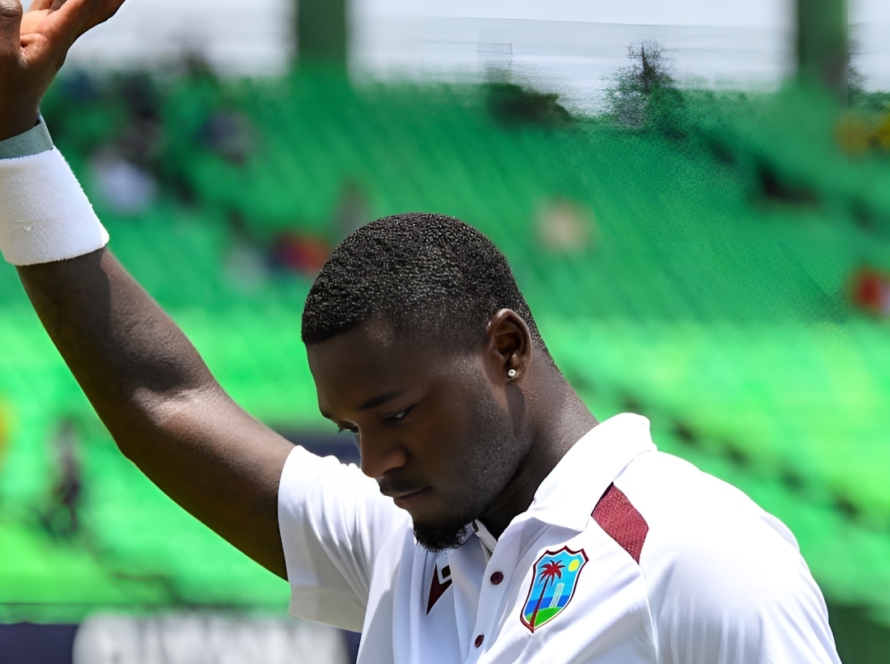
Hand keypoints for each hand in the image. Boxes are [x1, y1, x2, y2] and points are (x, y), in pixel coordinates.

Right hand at [0, 0, 124, 139]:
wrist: (4, 116)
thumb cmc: (3, 93)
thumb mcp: (1, 60)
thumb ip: (4, 26)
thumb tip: (10, 0)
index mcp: (55, 39)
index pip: (84, 6)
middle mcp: (59, 34)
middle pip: (92, 5)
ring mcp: (47, 32)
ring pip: (75, 2)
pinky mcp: (33, 31)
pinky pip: (51, 2)